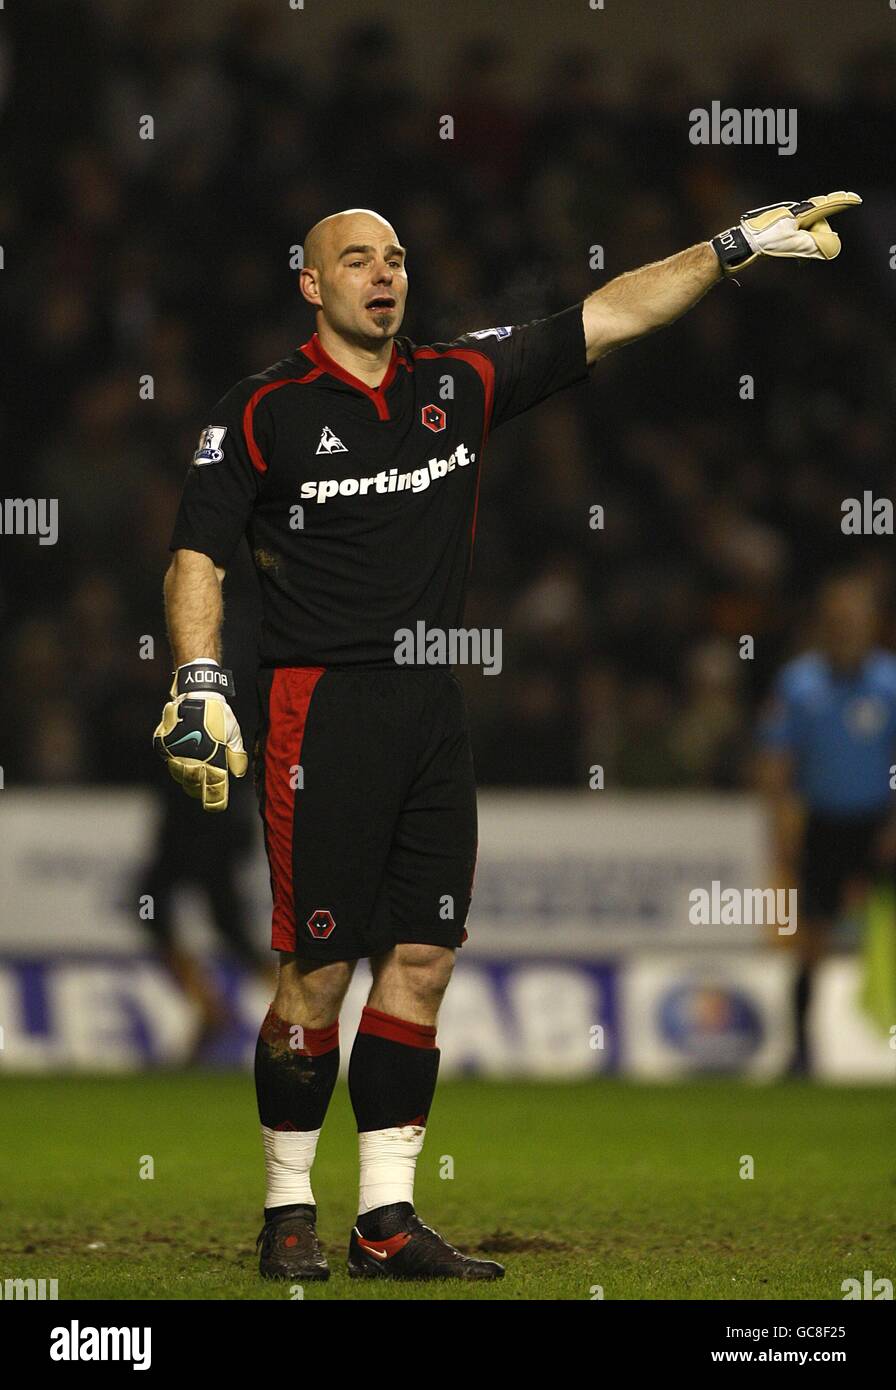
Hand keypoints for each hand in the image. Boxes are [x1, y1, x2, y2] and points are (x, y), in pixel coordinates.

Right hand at [153, 660, 247, 811]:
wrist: (196, 693)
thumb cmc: (218, 713)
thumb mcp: (233, 732)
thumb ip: (236, 754)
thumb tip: (237, 773)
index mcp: (212, 756)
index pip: (214, 785)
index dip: (215, 798)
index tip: (216, 806)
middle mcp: (193, 757)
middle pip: (194, 784)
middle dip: (200, 791)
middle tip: (204, 794)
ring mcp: (177, 751)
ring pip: (180, 775)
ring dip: (187, 781)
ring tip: (194, 784)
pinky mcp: (165, 744)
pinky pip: (170, 762)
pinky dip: (177, 767)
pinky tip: (183, 767)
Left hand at [712, 191, 861, 274]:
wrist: (738, 246)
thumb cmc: (763, 243)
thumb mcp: (793, 244)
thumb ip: (815, 244)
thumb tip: (833, 245)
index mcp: (798, 213)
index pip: (824, 206)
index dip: (840, 203)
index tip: (854, 198)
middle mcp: (792, 214)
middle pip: (816, 224)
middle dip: (818, 239)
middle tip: (808, 258)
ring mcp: (783, 221)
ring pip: (806, 232)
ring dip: (808, 247)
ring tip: (801, 262)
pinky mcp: (776, 230)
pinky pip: (796, 237)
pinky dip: (799, 248)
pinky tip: (796, 259)